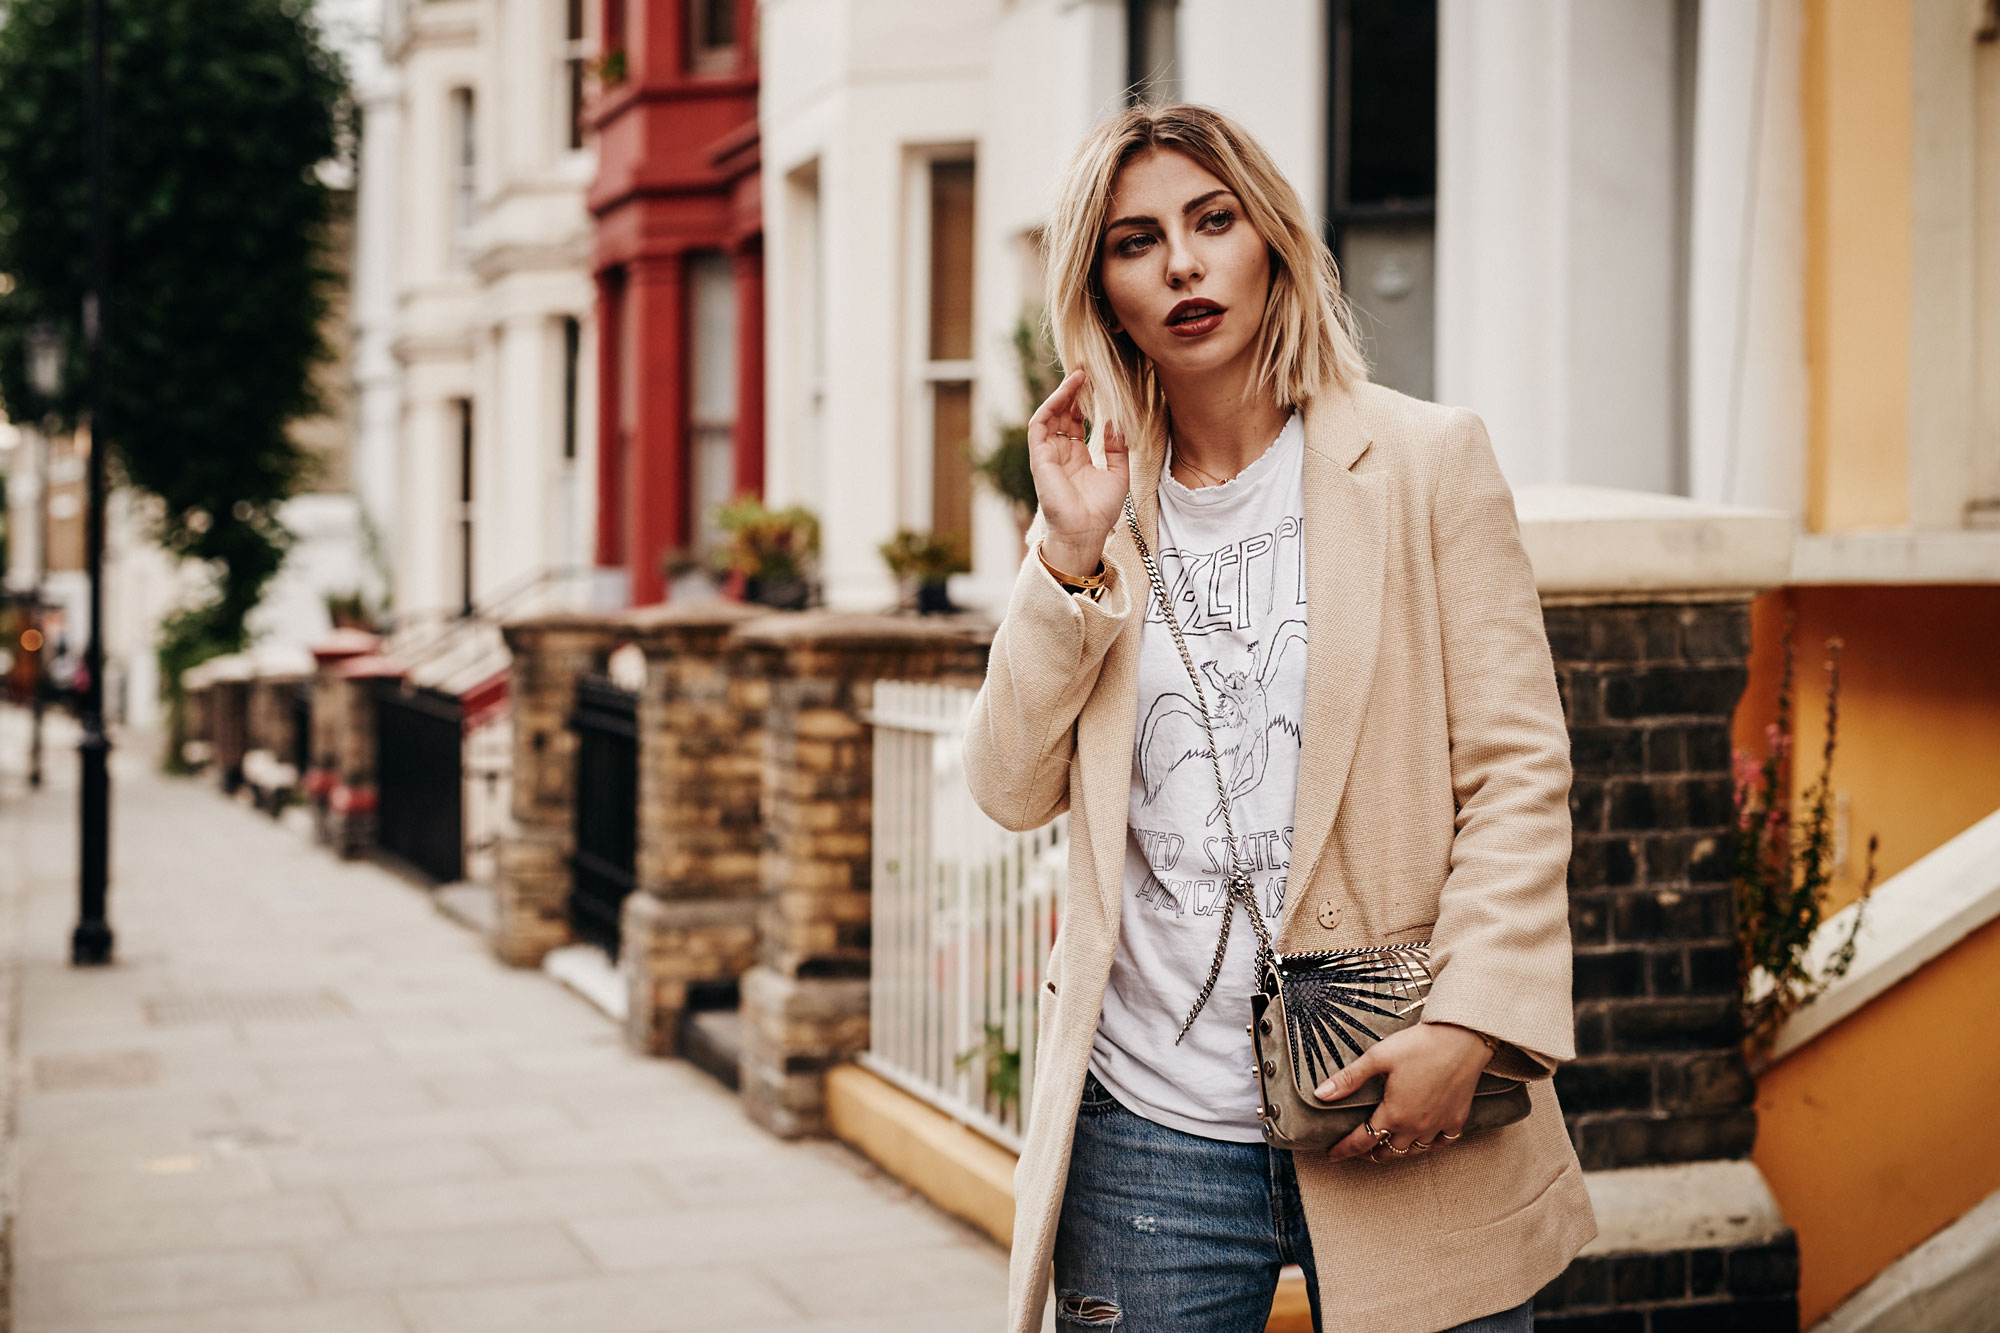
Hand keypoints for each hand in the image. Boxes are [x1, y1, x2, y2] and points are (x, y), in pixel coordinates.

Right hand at [1028, 369, 1129, 573]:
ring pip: (1049, 416)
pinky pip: (1039, 425)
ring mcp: (1048, 455)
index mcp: (1077, 458)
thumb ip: (1117, 447)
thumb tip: (1113, 421)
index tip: (1096, 386)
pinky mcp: (1039, 458)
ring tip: (1078, 377)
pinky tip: (1066, 393)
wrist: (1085, 532)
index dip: (1083, 403)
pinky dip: (1050, 407)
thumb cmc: (1101, 511)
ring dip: (1061, 395)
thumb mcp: (1118, 473)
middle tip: (1086, 374)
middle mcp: (1060, 454)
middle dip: (1072, 394)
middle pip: (1062, 415)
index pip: (1075, 423)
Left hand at [1320, 1022, 1491, 1161]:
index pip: (1362, 1141)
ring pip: (1414, 1151)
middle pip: (1388, 1152)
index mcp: (1394, 1113)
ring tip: (1386, 1146)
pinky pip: (1442, 1143)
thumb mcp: (1377, 1057)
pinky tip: (1423, 1140)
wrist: (1462, 1040)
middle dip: (1369, 1153)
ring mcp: (1439, 1125)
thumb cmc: (1419, 1045)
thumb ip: (1349, 1079)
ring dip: (1396, 1151)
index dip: (1344, 1149)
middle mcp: (1416, 1126)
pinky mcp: (1457, 1119)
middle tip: (1357, 1149)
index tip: (1332, 1154)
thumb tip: (1321, 1094)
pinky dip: (1429, 1145)